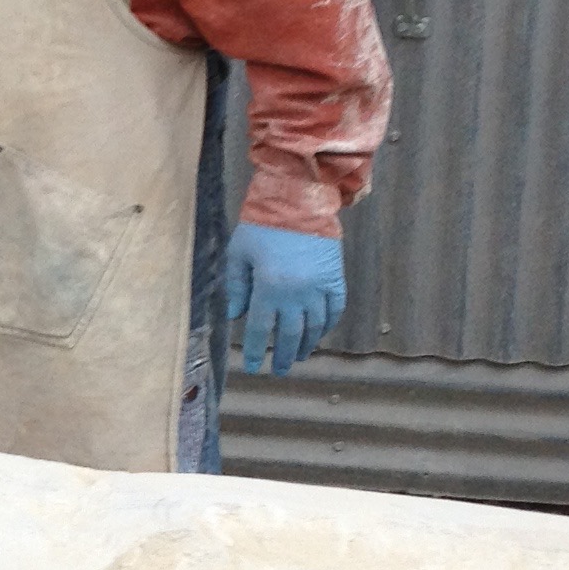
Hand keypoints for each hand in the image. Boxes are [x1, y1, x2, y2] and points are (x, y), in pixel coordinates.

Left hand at [223, 222, 345, 374]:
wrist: (298, 199)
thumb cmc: (262, 225)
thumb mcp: (239, 253)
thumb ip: (236, 287)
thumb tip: (234, 316)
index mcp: (268, 288)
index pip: (261, 329)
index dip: (257, 351)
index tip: (254, 366)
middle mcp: (295, 294)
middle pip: (290, 335)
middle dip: (284, 355)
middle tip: (280, 370)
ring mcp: (318, 287)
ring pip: (314, 327)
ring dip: (306, 345)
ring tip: (300, 357)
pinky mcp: (334, 278)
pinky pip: (334, 309)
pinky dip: (327, 325)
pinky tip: (320, 333)